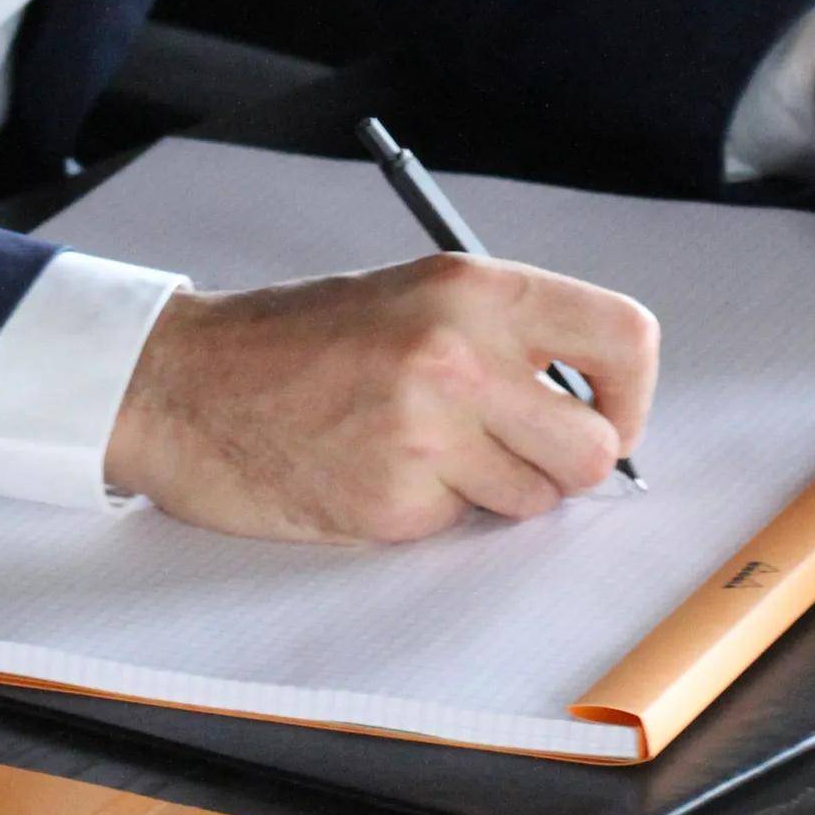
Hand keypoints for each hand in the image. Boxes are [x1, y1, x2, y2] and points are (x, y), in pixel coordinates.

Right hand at [102, 256, 658, 541]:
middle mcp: (462, 353)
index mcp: (474, 289)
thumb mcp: (413, 296)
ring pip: (534, 500)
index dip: (630, 395)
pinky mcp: (392, 500)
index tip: (606, 417)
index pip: (625, 338)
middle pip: (596, 448)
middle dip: (568, 467)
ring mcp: (428, 431)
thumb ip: (504, 336)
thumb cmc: (298, 339)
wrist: (183, 381)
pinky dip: (431, 513)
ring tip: (422, 452)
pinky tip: (375, 473)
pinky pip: (460, 525)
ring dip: (493, 492)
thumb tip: (595, 403)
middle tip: (518, 455)